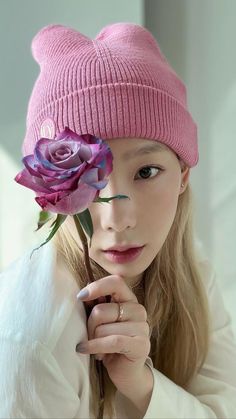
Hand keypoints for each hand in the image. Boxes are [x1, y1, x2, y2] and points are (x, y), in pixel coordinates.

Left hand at [76, 275, 150, 394]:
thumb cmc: (109, 343)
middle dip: (89, 326)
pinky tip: (84, 350)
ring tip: (97, 348)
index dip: (96, 287)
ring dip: (93, 341)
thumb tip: (82, 294)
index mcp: (129, 299)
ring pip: (102, 328)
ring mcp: (142, 327)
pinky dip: (94, 346)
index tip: (80, 297)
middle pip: (101, 310)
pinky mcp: (140, 344)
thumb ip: (96, 305)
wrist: (127, 372)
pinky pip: (110, 341)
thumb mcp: (102, 321)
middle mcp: (138, 310)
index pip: (116, 282)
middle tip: (90, 337)